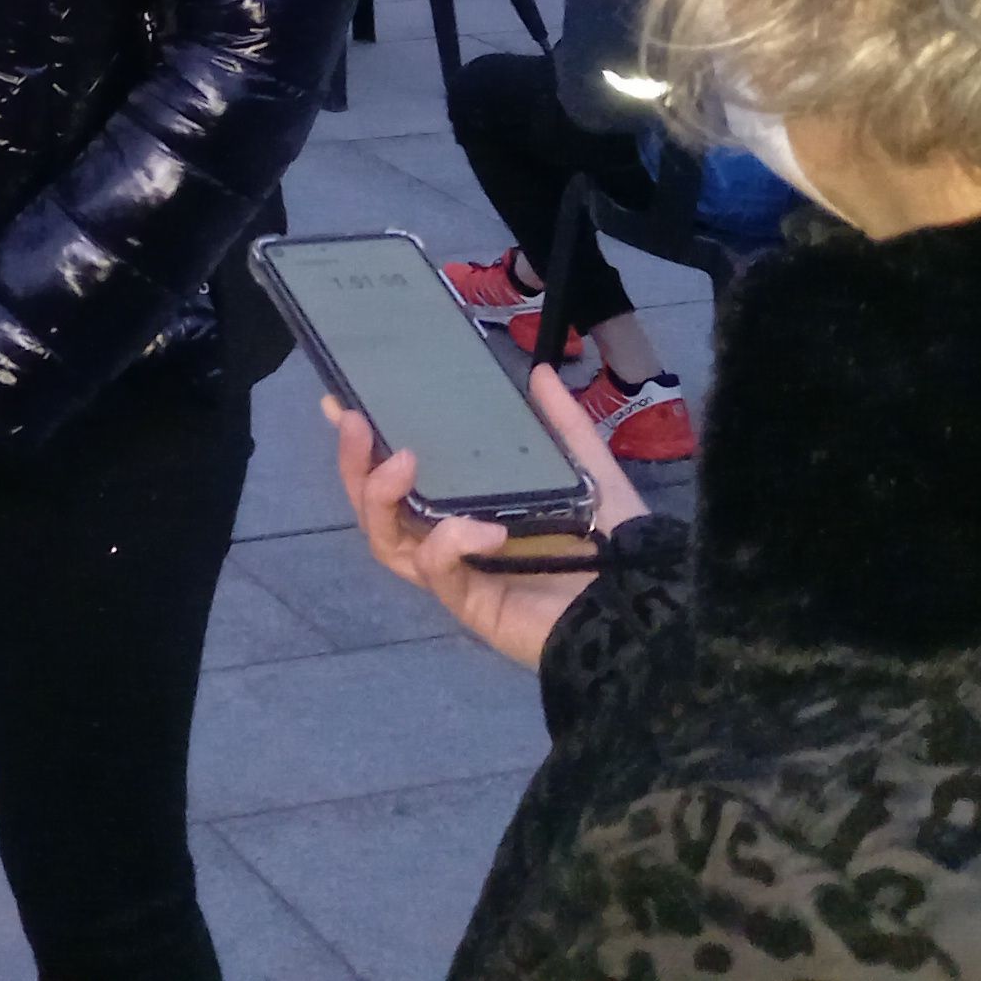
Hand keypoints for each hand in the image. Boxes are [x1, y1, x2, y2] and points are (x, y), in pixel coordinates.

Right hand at [327, 367, 647, 673]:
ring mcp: (454, 573)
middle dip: (354, 464)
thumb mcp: (589, 472)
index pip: (399, 474)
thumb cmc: (613, 544)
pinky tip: (483, 529)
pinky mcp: (468, 603)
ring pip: (386, 540)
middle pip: (374, 508)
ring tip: (401, 462)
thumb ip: (564, 426)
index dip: (362, 443)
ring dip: (380, 497)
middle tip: (353, 420)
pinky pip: (436, 572)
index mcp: (467, 503)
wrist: (642, 609)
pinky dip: (449, 543)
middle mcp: (449, 536)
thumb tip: (540, 371)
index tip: (338, 401)